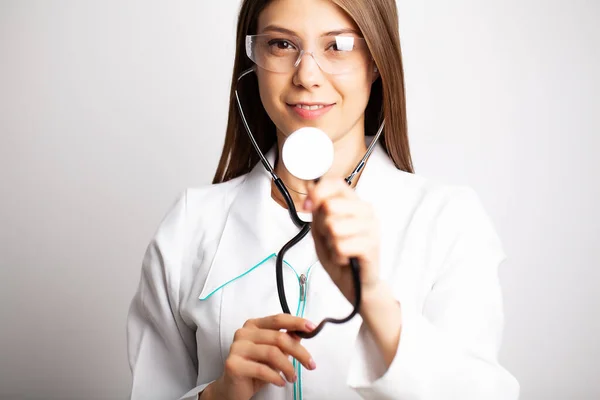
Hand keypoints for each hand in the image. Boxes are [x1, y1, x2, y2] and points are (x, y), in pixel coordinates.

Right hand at [210, 314, 316, 399]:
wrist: (232, 389)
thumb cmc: (255, 369)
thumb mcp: (273, 353)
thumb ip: (285, 341)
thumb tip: (303, 333)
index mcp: (253, 325)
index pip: (278, 319)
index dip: (296, 322)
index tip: (312, 328)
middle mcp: (243, 333)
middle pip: (278, 337)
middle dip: (299, 351)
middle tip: (311, 364)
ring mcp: (237, 347)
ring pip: (272, 353)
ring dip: (288, 367)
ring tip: (293, 378)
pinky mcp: (233, 364)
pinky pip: (262, 369)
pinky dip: (276, 377)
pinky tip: (281, 382)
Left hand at [304, 178, 380, 305]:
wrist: (355, 285)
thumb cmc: (340, 255)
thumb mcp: (321, 230)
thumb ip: (317, 210)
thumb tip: (311, 190)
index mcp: (354, 203)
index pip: (336, 183)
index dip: (317, 193)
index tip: (307, 207)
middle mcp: (366, 210)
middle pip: (330, 206)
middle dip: (322, 226)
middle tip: (331, 238)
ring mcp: (371, 227)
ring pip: (333, 226)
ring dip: (330, 243)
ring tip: (340, 249)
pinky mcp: (372, 245)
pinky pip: (341, 245)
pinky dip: (338, 255)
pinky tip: (346, 258)